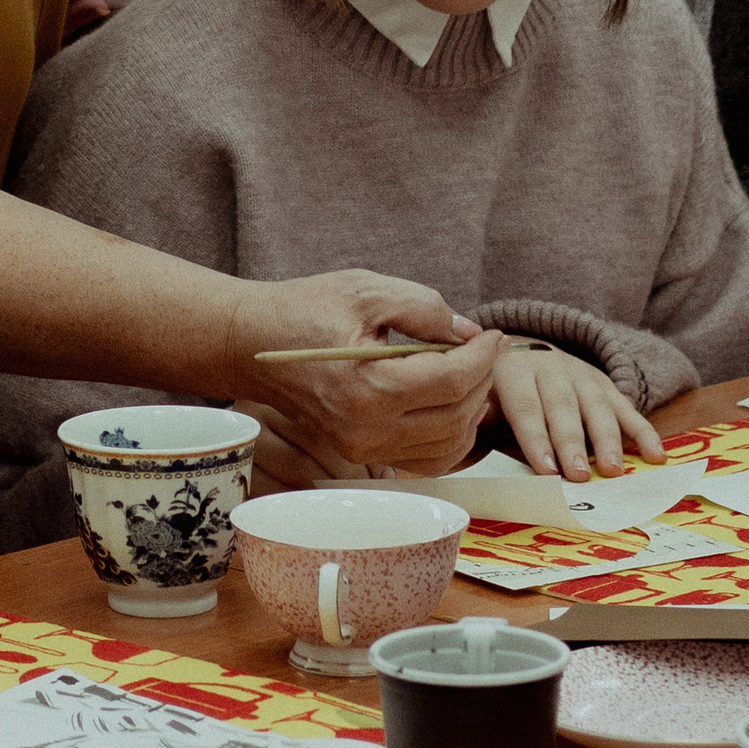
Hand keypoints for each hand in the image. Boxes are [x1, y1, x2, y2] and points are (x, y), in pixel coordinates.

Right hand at [229, 274, 500, 485]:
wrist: (252, 343)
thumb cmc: (304, 310)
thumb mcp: (366, 289)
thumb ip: (424, 307)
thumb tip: (468, 332)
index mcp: (368, 387)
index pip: (452, 380)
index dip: (483, 357)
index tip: (495, 335)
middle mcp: (366, 428)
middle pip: (456, 416)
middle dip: (482, 380)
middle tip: (487, 350)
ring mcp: (362, 447)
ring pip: (447, 446)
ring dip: (471, 411)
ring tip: (473, 374)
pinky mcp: (361, 453)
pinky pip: (424, 458)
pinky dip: (450, 435)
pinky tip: (452, 403)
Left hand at [486, 342, 661, 481]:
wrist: (521, 349)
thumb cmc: (497, 392)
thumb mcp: (481, 399)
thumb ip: (482, 422)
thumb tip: (476, 449)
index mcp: (513, 372)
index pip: (526, 408)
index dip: (536, 439)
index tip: (546, 470)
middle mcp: (549, 368)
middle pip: (563, 408)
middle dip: (572, 443)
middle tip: (578, 477)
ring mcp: (581, 374)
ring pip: (597, 406)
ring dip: (607, 440)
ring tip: (613, 471)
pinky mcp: (605, 384)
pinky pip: (627, 408)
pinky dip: (644, 432)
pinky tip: (656, 456)